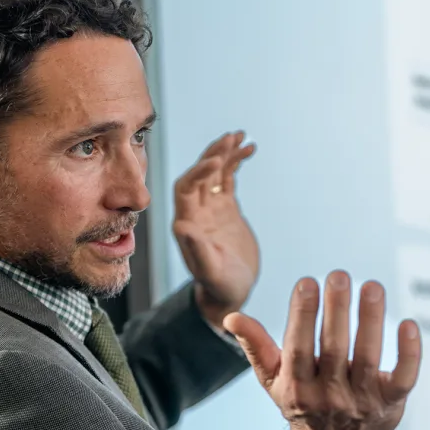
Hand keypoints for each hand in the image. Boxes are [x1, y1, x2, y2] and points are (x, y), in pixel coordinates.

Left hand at [172, 132, 258, 328]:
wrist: (229, 293)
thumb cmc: (219, 286)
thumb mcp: (209, 270)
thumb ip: (196, 249)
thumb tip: (181, 225)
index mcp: (187, 223)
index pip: (185, 188)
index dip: (198, 172)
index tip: (217, 162)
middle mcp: (195, 212)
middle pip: (199, 174)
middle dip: (213, 155)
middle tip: (231, 138)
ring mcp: (210, 209)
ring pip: (213, 173)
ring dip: (224, 153)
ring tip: (240, 136)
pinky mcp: (226, 209)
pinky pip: (227, 180)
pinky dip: (236, 163)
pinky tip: (249, 149)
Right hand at [223, 271, 421, 429]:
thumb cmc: (301, 403)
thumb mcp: (272, 379)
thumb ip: (255, 345)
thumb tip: (231, 316)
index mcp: (297, 388)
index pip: (298, 347)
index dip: (302, 315)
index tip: (306, 282)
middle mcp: (328, 397)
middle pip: (334, 349)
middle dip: (336, 310)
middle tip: (339, 275)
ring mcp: (361, 402)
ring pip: (368, 357)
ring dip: (370, 320)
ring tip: (371, 286)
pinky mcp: (391, 404)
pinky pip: (403, 377)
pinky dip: (409, 352)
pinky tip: (408, 324)